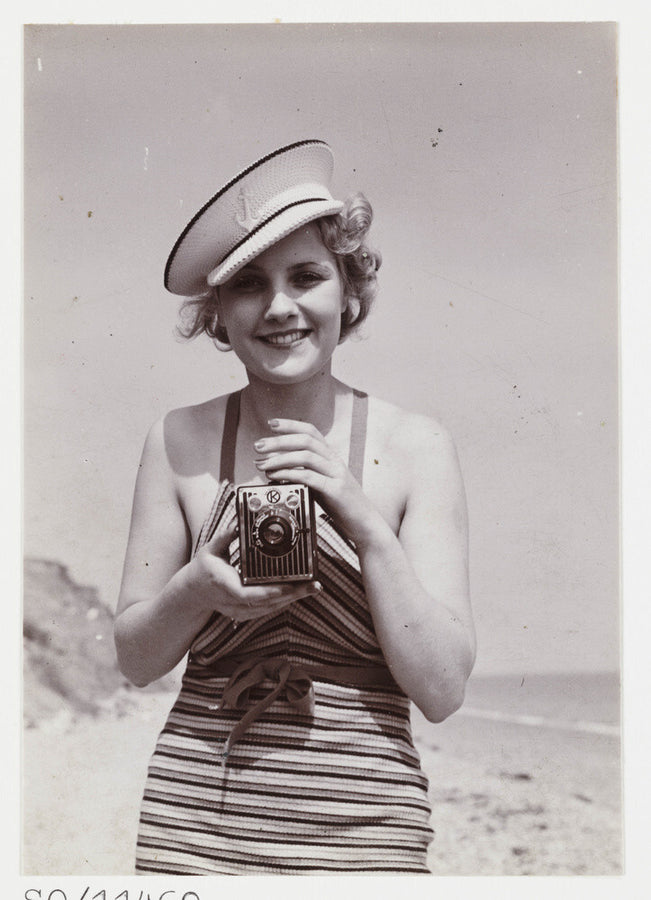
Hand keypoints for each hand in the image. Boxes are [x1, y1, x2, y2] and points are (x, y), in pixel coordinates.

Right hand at [189, 519, 321, 621]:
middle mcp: (233, 602)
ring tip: (312, 588)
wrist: (192, 593)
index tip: (289, 585)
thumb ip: (226, 536)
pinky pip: (269, 610)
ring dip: (292, 599)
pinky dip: (284, 602)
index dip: (270, 592)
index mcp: (224, 585)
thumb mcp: (210, 549)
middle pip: (267, 604)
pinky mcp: (245, 614)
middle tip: (313, 585)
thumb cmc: (202, 570)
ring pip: (271, 609)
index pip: (248, 594)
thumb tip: (239, 521)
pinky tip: (298, 593)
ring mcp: (239, 611)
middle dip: (292, 594)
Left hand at [253, 418, 379, 543]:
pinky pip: (309, 477)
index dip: (291, 424)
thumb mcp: (321, 482)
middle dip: (279, 441)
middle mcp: (334, 461)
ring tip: (262, 464)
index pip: (311, 431)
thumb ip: (304, 471)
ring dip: (280, 458)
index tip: (272, 423)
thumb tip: (276, 465)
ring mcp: (336, 475)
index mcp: (331, 457)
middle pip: (306, 440)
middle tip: (258, 446)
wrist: (364, 522)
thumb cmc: (341, 503)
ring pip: (306, 456)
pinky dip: (289, 474)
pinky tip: (275, 476)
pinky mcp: (335, 490)